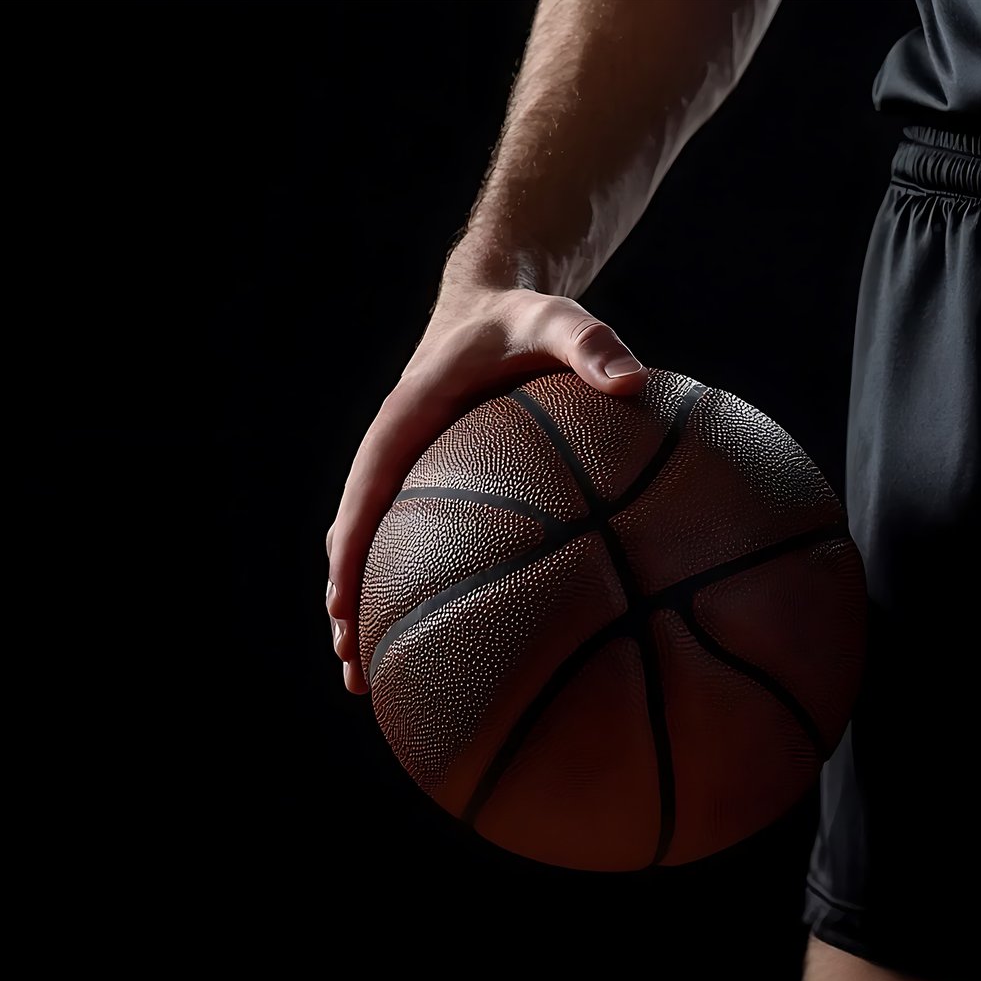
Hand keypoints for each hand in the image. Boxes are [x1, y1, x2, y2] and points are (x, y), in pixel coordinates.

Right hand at [324, 284, 648, 693]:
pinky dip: (410, 587)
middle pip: (353, 537)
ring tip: (373, 677)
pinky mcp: (427, 485)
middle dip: (347, 602)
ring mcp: (407, 473)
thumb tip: (635, 380)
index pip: (366, 490)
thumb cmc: (521, 318)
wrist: (492, 303)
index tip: (344, 604)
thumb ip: (590, 345)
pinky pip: (411, 541)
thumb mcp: (554, 318)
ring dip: (366, 607)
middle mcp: (394, 451)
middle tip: (354, 665)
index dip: (351, 551)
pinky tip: (449, 636)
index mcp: (405, 418)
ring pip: (372, 548)